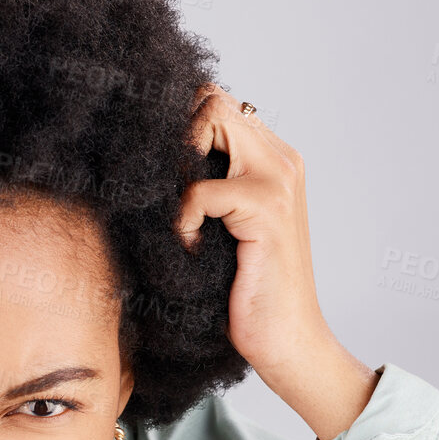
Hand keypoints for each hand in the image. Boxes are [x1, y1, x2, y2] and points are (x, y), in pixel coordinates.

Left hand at [171, 84, 331, 378]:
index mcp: (272, 158)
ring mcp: (277, 180)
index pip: (217, 103)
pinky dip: (182, 219)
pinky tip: (188, 247)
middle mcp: (281, 159)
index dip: (179, 124)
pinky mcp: (266, 210)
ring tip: (178, 215)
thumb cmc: (247, 291)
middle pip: (212, 98)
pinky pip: (200, 191)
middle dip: (173, 136)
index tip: (156, 169)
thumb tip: (150, 163)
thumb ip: (206, 188)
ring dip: (177, 166)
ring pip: (211, 121)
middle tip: (163, 191)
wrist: (288, 341)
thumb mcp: (223, 228)